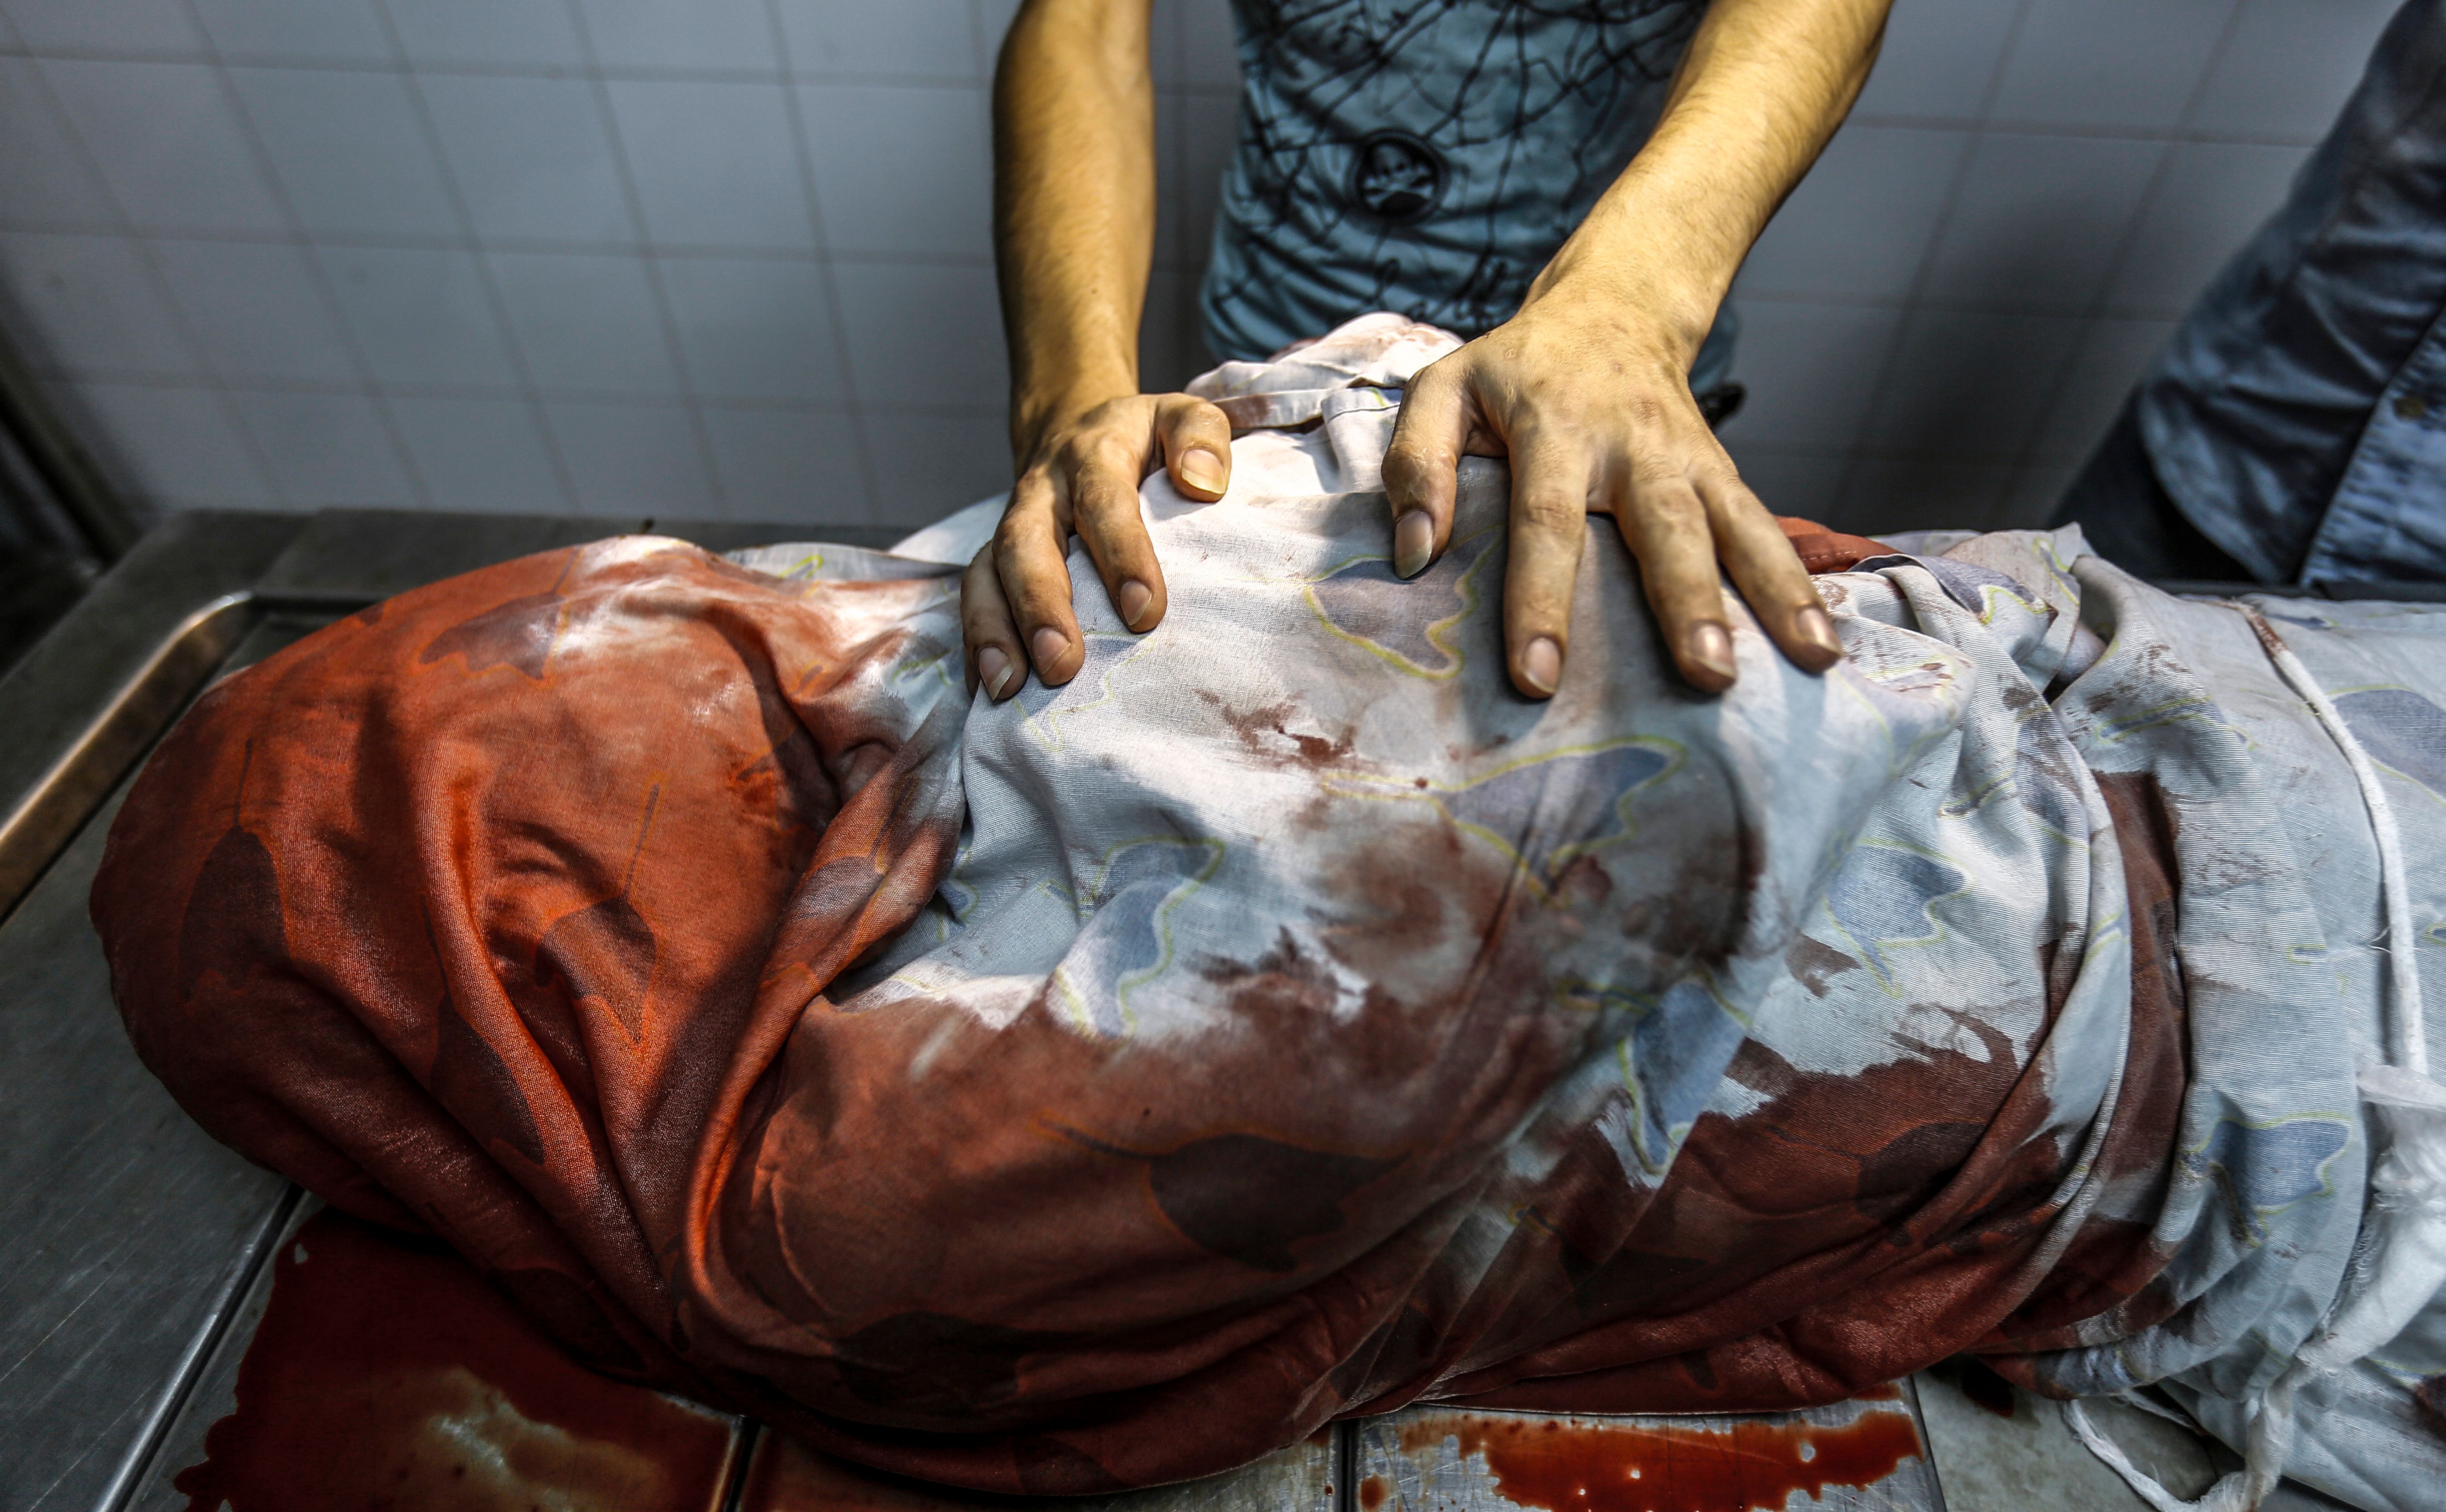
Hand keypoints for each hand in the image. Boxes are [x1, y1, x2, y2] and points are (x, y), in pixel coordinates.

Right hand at [962, 393, 1232, 699]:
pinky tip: (984, 690)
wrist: (1078, 430)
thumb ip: (1201, 436)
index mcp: (1092, 457)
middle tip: (1061, 665)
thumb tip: (1203, 483)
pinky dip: (975, 644)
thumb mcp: (1179, 417)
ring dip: (992, 632)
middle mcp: (1041, 493)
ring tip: (1007, 688)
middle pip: (1025, 543)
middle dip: (1039, 606)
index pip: (1104, 503)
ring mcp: (1011, 528)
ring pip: (985, 575)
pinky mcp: (995, 560)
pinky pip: (974, 599)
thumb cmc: (1142, 441)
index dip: (1121, 555)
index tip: (1145, 612)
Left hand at [1381, 291, 1845, 697]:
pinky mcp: (1724, 472)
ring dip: (1776, 594)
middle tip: (1707, 673)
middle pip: (1666, 528)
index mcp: (1556, 426)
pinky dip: (1797, 581)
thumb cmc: (1515, 370)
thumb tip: (1413, 552)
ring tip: (1811, 660)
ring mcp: (1691, 458)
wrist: (1613, 307)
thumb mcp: (1444, 389)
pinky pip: (1764, 527)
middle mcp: (1634, 444)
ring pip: (1739, 526)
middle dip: (1689, 604)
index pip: (1546, 523)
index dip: (1541, 600)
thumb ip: (1416, 462)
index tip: (1538, 677)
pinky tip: (1823, 640)